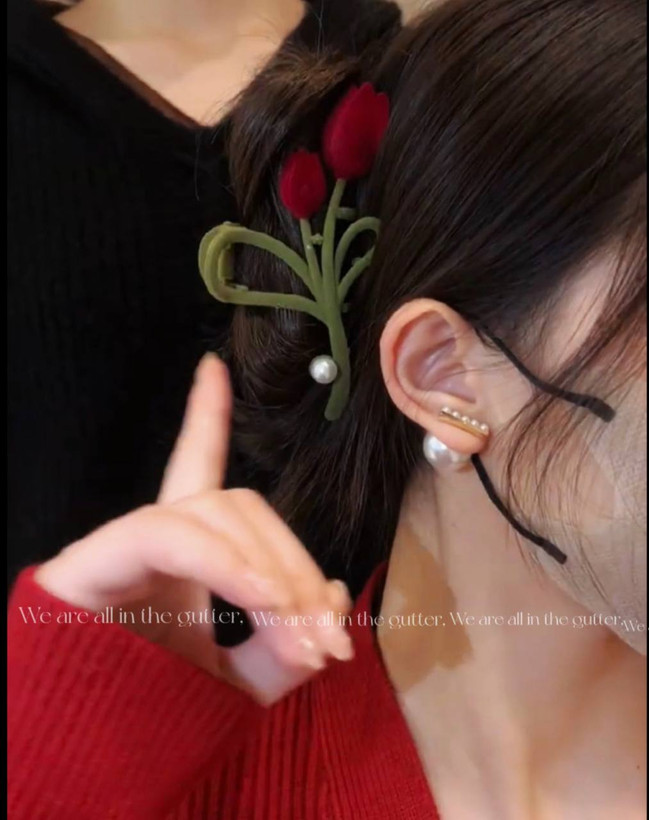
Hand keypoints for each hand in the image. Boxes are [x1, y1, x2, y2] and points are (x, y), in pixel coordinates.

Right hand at [35, 354, 353, 704]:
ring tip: (301, 632)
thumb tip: (333, 596)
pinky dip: (229, 565)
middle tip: (328, 635)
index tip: (213, 367)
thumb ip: (289, 646)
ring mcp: (127, 541)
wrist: (84, 749)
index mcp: (187, 553)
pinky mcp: (99, 558)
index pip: (201, 472)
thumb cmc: (159, 710)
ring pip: (215, 511)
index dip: (205, 417)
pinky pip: (171, 536)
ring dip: (272, 570)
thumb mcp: (243, 682)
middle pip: (242, 507)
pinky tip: (266, 598)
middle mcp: (157, 535)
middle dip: (296, 563)